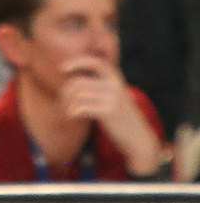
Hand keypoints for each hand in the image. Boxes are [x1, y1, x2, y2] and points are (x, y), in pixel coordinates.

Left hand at [61, 56, 164, 173]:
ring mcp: (112, 98)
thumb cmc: (121, 119)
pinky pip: (81, 107)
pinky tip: (72, 117)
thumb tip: (72, 81)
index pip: (95, 63)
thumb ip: (99, 86)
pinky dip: (71, 112)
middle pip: (77, 82)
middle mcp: (115, 86)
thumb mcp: (114, 97)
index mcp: (116, 79)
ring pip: (77, 95)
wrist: (139, 139)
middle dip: (65, 93)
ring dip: (66, 104)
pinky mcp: (109, 112)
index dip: (77, 63)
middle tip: (63, 103)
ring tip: (67, 112)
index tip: (62, 69)